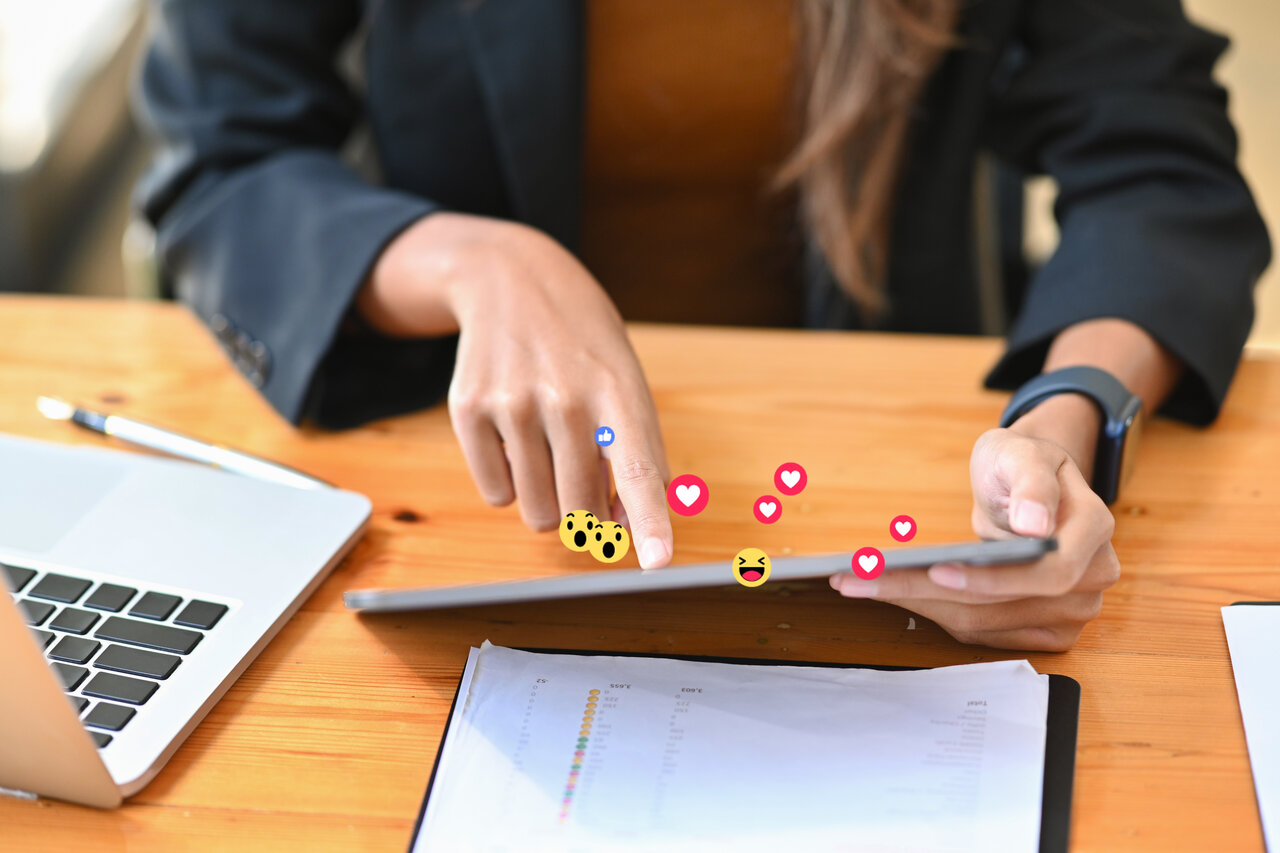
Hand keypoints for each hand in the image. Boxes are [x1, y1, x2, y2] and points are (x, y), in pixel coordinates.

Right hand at [358, 213, 673, 567]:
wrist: (512, 279)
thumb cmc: (582, 344)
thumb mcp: (625, 382)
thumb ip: (637, 454)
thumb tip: (629, 528)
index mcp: (618, 392)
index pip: (638, 469)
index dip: (651, 522)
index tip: (658, 563)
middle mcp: (565, 398)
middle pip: (581, 512)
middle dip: (586, 513)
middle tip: (582, 474)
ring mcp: (512, 403)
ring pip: (536, 512)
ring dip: (546, 499)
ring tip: (547, 446)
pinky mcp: (468, 409)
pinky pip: (494, 495)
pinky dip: (507, 480)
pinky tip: (513, 434)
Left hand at [830, 427, 1119, 649]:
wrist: (1025, 481)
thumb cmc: (1020, 462)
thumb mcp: (1022, 452)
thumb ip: (1031, 483)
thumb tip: (1036, 525)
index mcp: (1093, 531)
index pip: (1048, 574)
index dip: (992, 579)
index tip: (936, 571)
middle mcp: (1090, 579)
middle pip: (1002, 604)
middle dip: (927, 591)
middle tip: (861, 578)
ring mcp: (1069, 610)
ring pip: (982, 622)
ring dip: (917, 604)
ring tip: (859, 583)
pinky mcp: (1039, 629)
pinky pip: (979, 631)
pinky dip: (932, 611)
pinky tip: (891, 592)